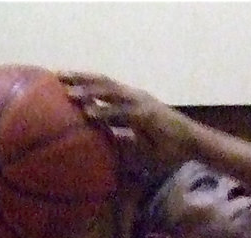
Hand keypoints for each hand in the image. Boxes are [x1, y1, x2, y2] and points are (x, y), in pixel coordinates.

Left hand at [60, 72, 194, 172]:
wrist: (194, 146)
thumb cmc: (168, 149)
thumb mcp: (139, 147)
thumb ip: (122, 144)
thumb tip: (105, 148)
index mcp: (132, 102)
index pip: (104, 87)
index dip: (84, 82)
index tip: (64, 81)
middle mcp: (134, 97)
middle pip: (102, 82)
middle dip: (80, 78)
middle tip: (57, 75)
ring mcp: (141, 103)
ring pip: (109, 91)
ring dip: (88, 90)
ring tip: (69, 92)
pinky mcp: (147, 115)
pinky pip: (122, 111)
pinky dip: (105, 111)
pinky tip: (89, 113)